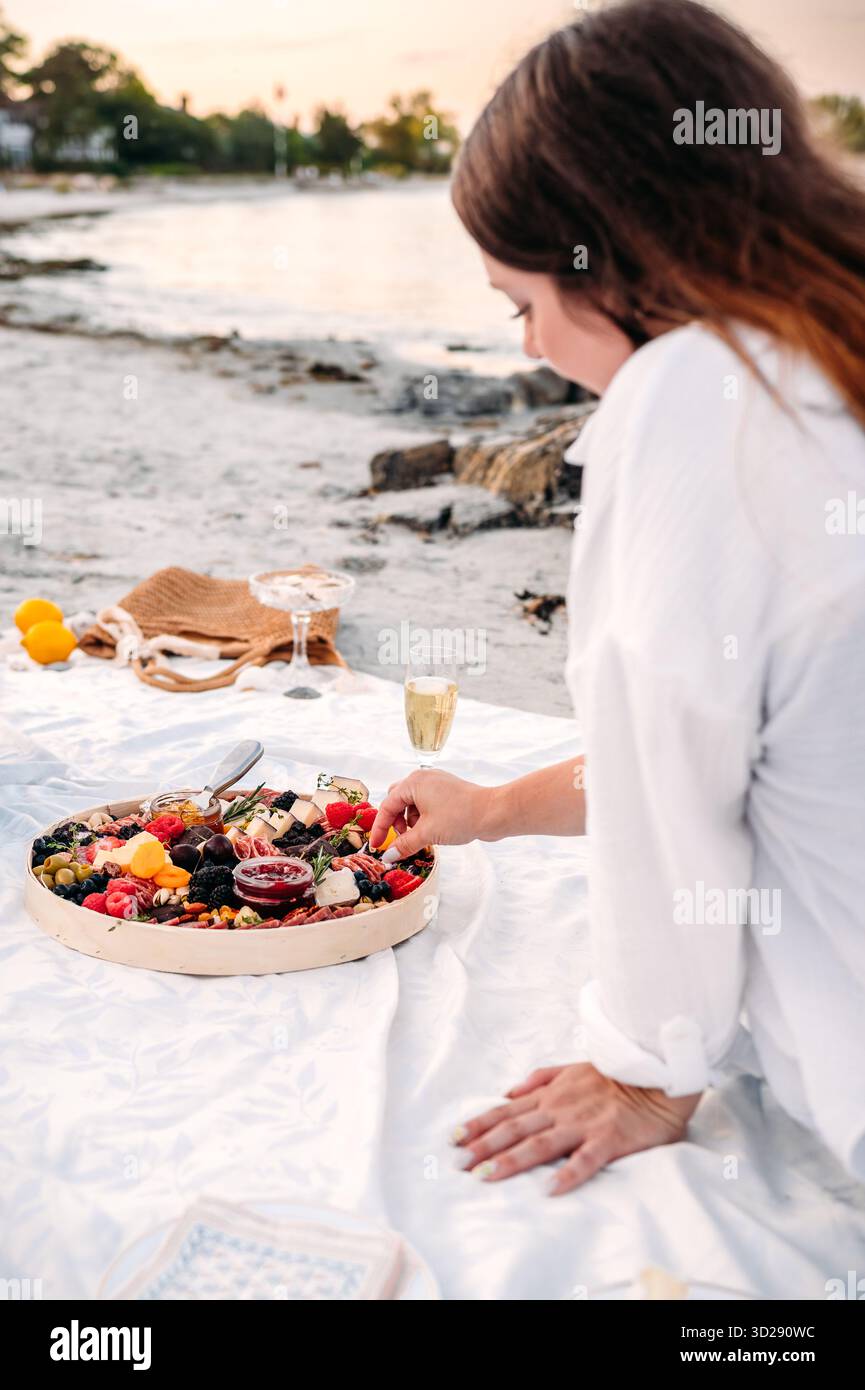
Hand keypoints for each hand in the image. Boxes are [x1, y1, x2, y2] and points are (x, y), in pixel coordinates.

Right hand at [369, 769, 496, 856]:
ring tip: (420, 836)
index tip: (377, 845)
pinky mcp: (448, 791)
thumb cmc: (460, 817)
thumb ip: (404, 844)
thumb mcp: (427, 833)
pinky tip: (432, 831)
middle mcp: (423, 778)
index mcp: (413, 782)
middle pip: (397, 800)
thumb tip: (388, 856)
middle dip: (396, 821)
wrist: (493, 813)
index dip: (380, 828)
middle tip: (401, 838)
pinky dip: (423, 818)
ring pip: (412, 802)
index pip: (387, 805)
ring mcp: (437, 783)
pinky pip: (426, 803)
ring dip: (410, 821)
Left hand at [452, 1063, 700, 1194]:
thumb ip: (540, 1078)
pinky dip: (567, 1174)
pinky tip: (548, 1190)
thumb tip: (509, 1090)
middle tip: (459, 1163)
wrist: (657, 1074)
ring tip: (487, 1175)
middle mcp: (560, 1108)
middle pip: (516, 1128)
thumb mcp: (572, 1066)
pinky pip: (585, 1160)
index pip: (507, 1110)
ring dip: (512, 1160)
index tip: (454, 1138)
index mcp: (551, 1094)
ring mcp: (583, 1124)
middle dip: (484, 1146)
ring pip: (541, 1143)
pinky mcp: (608, 1139)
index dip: (479, 1124)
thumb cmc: (616, 1075)